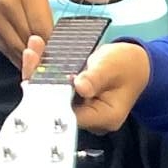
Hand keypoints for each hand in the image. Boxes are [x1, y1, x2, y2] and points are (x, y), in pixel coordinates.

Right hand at [0, 0, 110, 65]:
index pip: (46, 27)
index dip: (59, 46)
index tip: (73, 57)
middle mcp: (8, 2)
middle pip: (32, 40)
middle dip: (48, 56)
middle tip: (65, 70)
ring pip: (17, 48)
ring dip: (33, 60)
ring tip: (50, 71)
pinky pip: (4, 47)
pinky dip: (17, 57)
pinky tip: (31, 62)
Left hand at [19, 35, 149, 134]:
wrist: (135, 65)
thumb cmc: (128, 65)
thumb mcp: (113, 67)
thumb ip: (96, 77)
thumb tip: (80, 87)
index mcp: (104, 117)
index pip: (72, 114)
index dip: (52, 98)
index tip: (38, 78)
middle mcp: (90, 119)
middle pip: (57, 106)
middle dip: (40, 81)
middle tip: (32, 55)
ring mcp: (81, 110)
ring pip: (52, 97)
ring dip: (39, 74)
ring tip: (33, 49)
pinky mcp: (73, 100)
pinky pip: (54, 89)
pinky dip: (44, 72)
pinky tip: (37, 52)